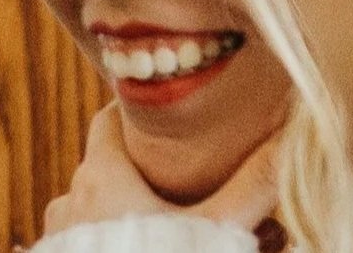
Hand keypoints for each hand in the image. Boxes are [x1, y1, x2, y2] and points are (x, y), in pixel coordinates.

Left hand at [42, 104, 281, 235]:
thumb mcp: (221, 227)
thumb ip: (256, 184)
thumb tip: (293, 139)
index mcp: (101, 175)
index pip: (108, 121)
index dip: (132, 114)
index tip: (157, 114)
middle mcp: (72, 200)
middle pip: (105, 167)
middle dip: (140, 171)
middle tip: (175, 177)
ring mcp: (59, 236)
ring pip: (92, 208)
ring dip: (122, 210)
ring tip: (162, 220)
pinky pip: (81, 241)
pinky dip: (108, 239)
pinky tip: (137, 248)